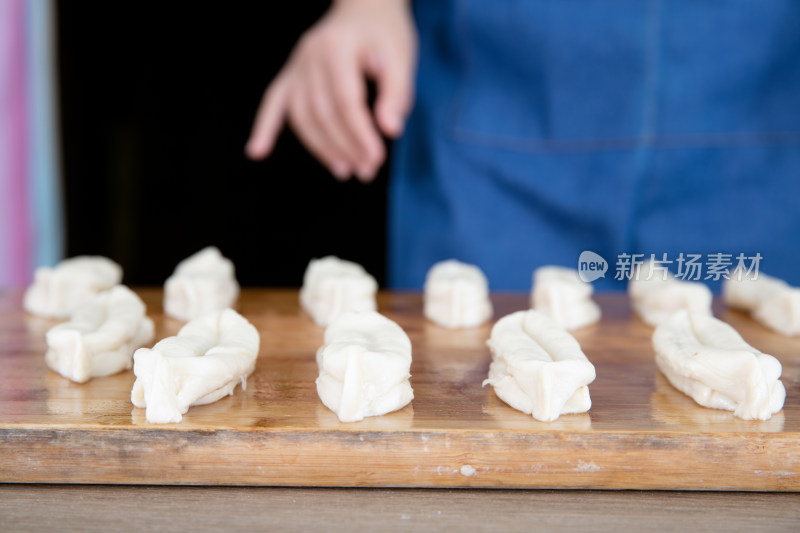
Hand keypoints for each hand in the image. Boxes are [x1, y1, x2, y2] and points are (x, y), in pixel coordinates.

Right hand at [245, 0, 416, 182]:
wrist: (364, 8)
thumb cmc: (385, 34)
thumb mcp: (401, 57)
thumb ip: (397, 93)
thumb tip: (391, 131)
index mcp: (337, 47)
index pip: (345, 101)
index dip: (360, 134)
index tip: (376, 158)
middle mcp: (309, 55)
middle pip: (322, 113)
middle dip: (345, 147)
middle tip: (367, 171)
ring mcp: (296, 65)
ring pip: (301, 115)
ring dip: (321, 149)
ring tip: (345, 171)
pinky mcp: (290, 74)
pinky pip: (273, 103)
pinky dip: (264, 127)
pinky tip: (257, 152)